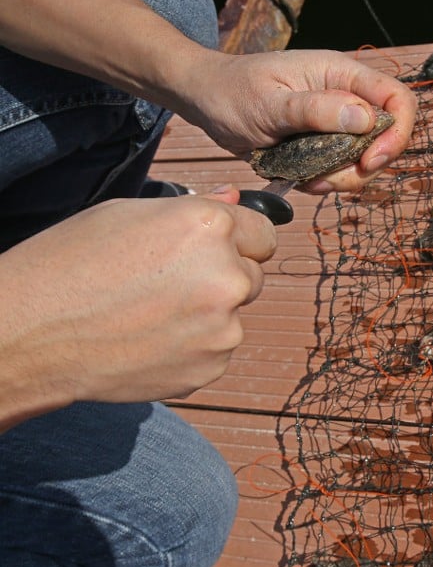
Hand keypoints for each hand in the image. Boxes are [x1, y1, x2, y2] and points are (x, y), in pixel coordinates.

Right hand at [0, 187, 276, 428]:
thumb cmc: (72, 263)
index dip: (240, 241)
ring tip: (151, 314)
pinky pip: (217, 350)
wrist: (33, 333)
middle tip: (169, 284)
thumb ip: (196, 211)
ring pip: (234, 315)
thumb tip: (236, 201)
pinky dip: (194, 347)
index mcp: (210, 229)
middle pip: (253, 275)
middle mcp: (227, 276)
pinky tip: (150, 341)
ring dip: (209, 315)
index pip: (265, 234)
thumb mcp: (128, 215)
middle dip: (223, 278)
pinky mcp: (213, 365)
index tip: (219, 249)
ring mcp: (224, 327)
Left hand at [180, 49, 417, 192]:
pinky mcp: (324, 144)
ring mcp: (336, 123)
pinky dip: (329, 182)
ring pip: (366, 159)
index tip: (371, 160)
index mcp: (340, 75)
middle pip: (387, 137)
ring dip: (345, 178)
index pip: (397, 99)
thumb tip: (365, 119)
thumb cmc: (232, 91)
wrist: (206, 101)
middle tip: (333, 177)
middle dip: (367, 165)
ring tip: (312, 178)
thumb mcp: (270, 103)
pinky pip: (343, 170)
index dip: (396, 133)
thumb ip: (316, 110)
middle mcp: (345, 98)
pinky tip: (304, 179)